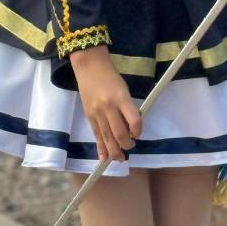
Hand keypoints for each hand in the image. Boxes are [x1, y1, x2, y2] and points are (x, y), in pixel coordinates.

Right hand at [70, 45, 141, 161]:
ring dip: (114, 151)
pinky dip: (100, 148)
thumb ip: (127, 107)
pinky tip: (104, 158)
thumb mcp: (123, 89)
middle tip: (130, 147)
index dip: (138, 131)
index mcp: (121, 98)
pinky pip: (96, 135)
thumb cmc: (110, 76)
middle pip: (119, 133)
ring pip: (107, 138)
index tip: (138, 134)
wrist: (90, 66)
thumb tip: (130, 127)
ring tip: (120, 159)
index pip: (134, 121)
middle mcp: (109, 107)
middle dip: (126, 145)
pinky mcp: (88, 116)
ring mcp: (97, 113)